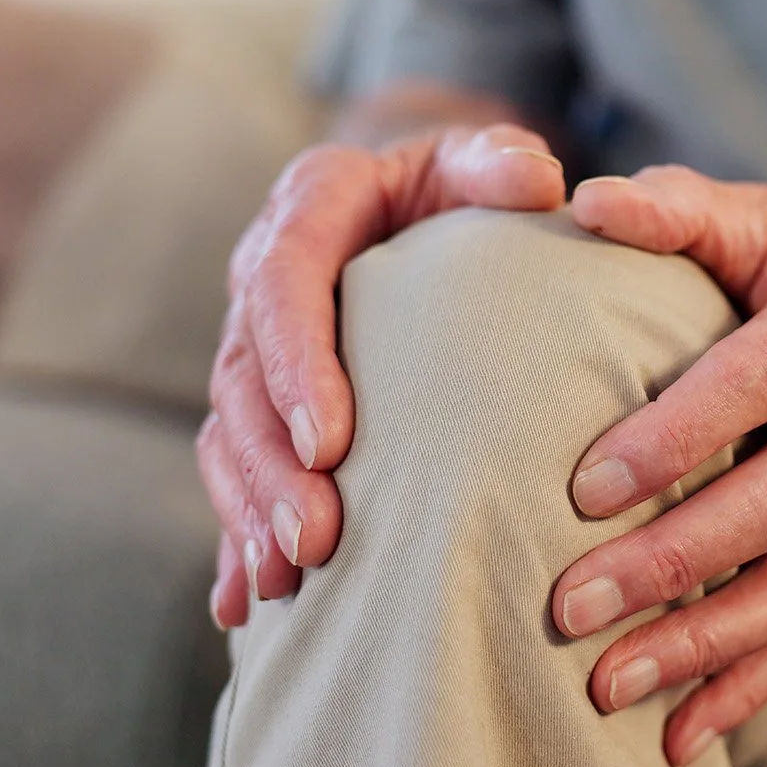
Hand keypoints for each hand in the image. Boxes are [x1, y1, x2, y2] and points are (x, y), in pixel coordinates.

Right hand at [200, 107, 564, 628]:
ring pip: (228, 433)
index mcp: (310, 207)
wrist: (420, 205)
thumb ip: (500, 163)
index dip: (297, 364)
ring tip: (290, 578)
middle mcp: (264, 274)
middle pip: (242, 376)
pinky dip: (237, 537)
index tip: (329, 440)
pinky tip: (247, 605)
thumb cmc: (462, 186)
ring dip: (250, 509)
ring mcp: (255, 343)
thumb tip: (539, 183)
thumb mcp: (480, 161)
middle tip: (315, 538)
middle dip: (271, 465)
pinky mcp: (258, 400)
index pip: (282, 282)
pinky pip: (232, 471)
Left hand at [549, 166, 766, 766]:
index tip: (584, 488)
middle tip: (571, 605)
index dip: (679, 435)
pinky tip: (680, 734)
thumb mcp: (755, 210)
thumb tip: (580, 202)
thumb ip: (674, 208)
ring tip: (608, 685)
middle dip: (676, 563)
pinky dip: (751, 685)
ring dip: (706, 645)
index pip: (761, 380)